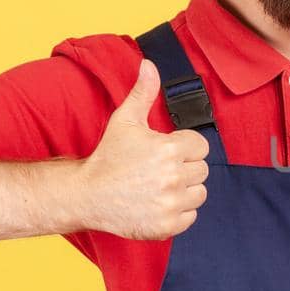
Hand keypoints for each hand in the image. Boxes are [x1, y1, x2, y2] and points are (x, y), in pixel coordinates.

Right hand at [78, 57, 211, 239]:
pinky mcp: (167, 225)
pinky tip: (158, 203)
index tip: (166, 152)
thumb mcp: (125, 120)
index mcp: (169, 149)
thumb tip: (149, 65)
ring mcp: (171, 203)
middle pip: (202, 170)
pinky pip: (191, 216)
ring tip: (159, 186)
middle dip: (184, 168)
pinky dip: (179, 212)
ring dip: (185, 191)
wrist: (87, 194)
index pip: (200, 146)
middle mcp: (173, 177)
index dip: (184, 148)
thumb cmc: (108, 157)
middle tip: (159, 170)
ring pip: (199, 194)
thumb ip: (143, 92)